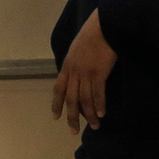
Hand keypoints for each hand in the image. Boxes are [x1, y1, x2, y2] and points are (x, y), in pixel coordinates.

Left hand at [52, 10, 116, 133]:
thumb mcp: (76, 51)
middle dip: (72, 117)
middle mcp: (74, 72)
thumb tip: (76, 77)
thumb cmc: (91, 37)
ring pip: (85, 99)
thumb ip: (74, 64)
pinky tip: (102, 114)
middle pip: (71, 99)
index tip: (56, 117)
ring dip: (89, 115)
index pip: (58, 89)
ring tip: (94, 126)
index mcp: (66, 67)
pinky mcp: (99, 73)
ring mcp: (86, 73)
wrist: (102, 28)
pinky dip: (99, 104)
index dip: (57, 104)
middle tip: (73, 131)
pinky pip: (98, 92)